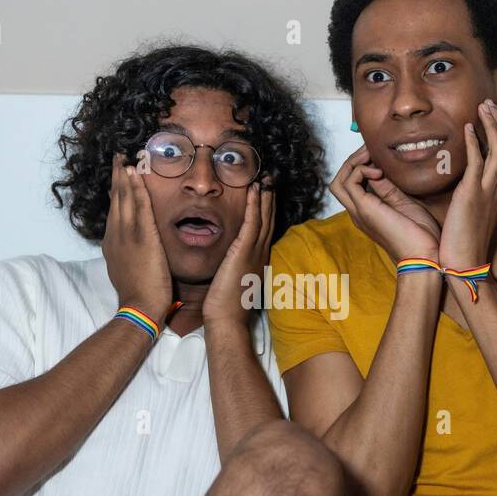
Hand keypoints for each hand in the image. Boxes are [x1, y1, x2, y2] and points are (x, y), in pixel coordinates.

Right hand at [101, 152, 173, 323]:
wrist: (139, 307)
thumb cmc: (138, 295)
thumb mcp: (126, 271)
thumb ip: (127, 256)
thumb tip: (130, 252)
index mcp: (113, 244)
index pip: (114, 212)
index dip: (116, 192)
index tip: (117, 177)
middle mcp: (116, 235)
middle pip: (116, 200)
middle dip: (117, 177)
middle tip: (117, 158)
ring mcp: (127, 235)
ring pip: (124, 199)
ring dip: (124, 176)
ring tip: (124, 158)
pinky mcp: (142, 236)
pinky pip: (139, 206)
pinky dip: (136, 188)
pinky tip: (135, 174)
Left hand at [203, 177, 274, 327]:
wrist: (226, 319)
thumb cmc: (226, 306)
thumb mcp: (234, 280)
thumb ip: (236, 266)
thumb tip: (230, 259)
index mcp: (259, 259)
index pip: (265, 228)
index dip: (267, 208)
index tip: (266, 192)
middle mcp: (262, 253)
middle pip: (269, 218)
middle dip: (270, 197)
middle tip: (270, 177)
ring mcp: (255, 252)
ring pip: (264, 217)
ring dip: (265, 195)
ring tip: (265, 176)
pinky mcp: (245, 252)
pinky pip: (252, 222)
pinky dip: (254, 204)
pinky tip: (254, 190)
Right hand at [329, 145, 440, 263]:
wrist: (424, 254)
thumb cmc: (420, 234)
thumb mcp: (404, 202)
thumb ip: (389, 187)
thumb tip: (382, 168)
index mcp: (368, 211)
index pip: (352, 184)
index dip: (362, 164)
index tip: (379, 154)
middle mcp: (359, 212)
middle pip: (338, 182)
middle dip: (353, 161)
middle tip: (371, 150)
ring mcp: (359, 212)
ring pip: (338, 182)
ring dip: (353, 163)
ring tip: (372, 156)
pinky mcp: (364, 210)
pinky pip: (349, 182)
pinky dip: (360, 170)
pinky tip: (379, 170)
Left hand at [438, 99, 496, 273]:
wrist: (465, 263)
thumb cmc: (465, 242)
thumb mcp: (474, 212)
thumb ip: (475, 194)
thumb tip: (467, 182)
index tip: (491, 118)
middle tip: (488, 104)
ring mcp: (488, 190)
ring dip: (491, 125)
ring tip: (482, 107)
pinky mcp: (473, 193)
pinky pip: (478, 161)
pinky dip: (474, 142)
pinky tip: (467, 128)